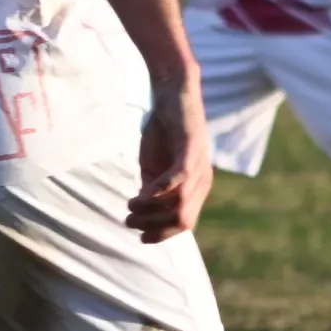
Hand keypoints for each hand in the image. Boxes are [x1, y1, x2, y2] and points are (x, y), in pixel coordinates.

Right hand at [129, 72, 211, 243]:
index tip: (140, 236)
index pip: (184, 223)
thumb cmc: (163, 131)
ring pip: (180, 203)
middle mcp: (202, 181)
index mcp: (196, 188)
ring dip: (151, 211)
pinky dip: (162, 190)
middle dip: (154, 226)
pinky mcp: (190, 148)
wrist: (173, 93)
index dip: (162, 234)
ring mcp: (198, 165)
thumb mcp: (154, 167)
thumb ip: (152, 189)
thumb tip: (141, 212)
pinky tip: (144, 194)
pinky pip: (180, 176)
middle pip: (183, 220)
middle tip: (128, 221)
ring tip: (130, 207)